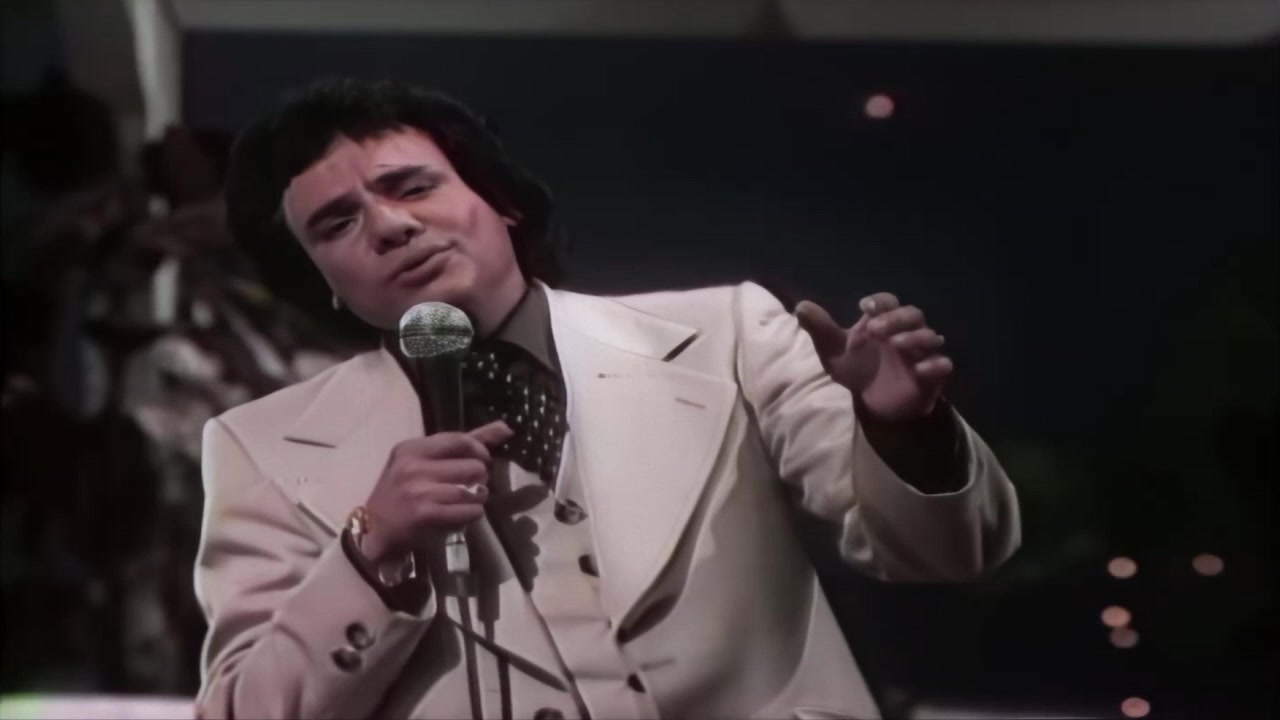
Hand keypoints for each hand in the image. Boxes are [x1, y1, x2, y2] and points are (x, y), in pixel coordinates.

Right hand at [361, 421, 513, 562]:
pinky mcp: (426, 514)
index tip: (482, 461)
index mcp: (412, 449)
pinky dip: (471, 515)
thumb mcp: (422, 461)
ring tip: (465, 502)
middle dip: (479, 478)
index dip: (480, 451)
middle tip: (470, 486)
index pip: (461, 440)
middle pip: (473, 466)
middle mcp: (414, 466)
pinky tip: (460, 516)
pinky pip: (469, 511)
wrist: (373, 531)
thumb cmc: (402, 493)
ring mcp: (420, 490)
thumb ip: (463, 443)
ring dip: (477, 499)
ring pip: (474, 490)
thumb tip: (505, 428)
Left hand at [796, 292, 951, 422]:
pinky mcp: (932, 376)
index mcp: (883, 322)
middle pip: (913, 314)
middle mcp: (906, 332)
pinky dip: (935, 365)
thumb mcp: (834, 351)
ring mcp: (921, 353)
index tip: (865, 306)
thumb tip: (800, 306)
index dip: (881, 301)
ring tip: (896, 345)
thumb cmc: (858, 370)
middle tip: (874, 329)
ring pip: (931, 336)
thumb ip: (820, 329)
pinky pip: (943, 365)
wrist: (874, 404)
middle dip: (895, 318)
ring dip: (916, 337)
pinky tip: (920, 370)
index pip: (888, 302)